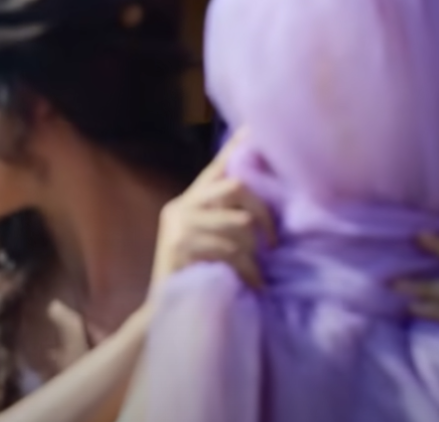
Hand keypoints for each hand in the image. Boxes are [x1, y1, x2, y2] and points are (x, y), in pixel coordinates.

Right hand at [153, 128, 275, 288]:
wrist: (165, 312)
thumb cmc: (195, 278)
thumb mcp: (207, 242)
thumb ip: (225, 219)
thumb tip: (260, 206)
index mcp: (186, 203)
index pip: (216, 168)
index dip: (236, 147)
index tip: (254, 126)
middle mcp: (180, 208)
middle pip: (235, 187)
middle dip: (263, 213)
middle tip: (273, 242)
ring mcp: (179, 227)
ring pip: (239, 224)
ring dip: (252, 253)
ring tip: (252, 272)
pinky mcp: (181, 247)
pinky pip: (232, 251)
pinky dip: (247, 271)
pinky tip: (249, 285)